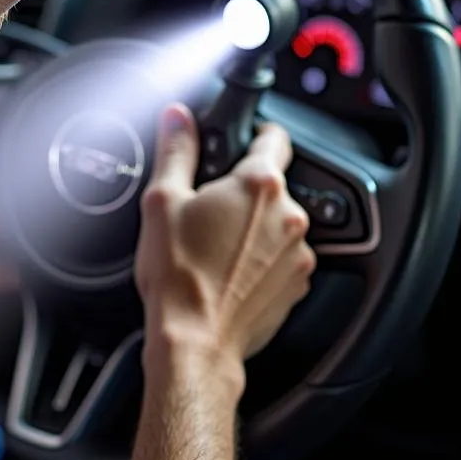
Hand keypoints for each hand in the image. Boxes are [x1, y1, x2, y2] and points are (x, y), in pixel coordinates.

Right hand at [135, 103, 314, 373]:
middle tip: (209, 210)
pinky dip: (262, 260)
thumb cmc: (177, 276)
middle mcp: (289, 215)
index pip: (275, 136)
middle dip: (245, 192)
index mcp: (258, 185)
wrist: (195, 342)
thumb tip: (177, 117)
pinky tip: (230, 271)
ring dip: (256, 228)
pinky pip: (282, 258)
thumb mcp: (163, 201)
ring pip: (278, 224)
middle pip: (273, 186)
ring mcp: (298, 253)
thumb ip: (176, 150)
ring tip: (216, 247)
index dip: (256, 133)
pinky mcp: (297, 285)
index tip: (245, 139)